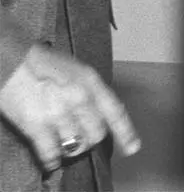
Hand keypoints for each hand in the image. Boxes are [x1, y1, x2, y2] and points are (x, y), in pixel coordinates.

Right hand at [0, 44, 139, 170]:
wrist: (11, 60)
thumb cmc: (42, 63)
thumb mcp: (76, 69)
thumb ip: (90, 90)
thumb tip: (98, 111)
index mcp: (91, 82)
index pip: (116, 112)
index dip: (126, 133)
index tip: (132, 147)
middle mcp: (80, 98)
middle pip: (97, 134)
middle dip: (91, 138)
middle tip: (81, 137)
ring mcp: (59, 113)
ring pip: (77, 146)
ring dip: (72, 148)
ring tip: (65, 144)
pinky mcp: (36, 126)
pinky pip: (51, 153)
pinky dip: (52, 160)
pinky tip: (50, 160)